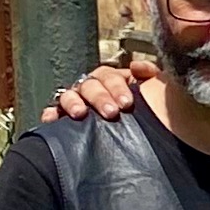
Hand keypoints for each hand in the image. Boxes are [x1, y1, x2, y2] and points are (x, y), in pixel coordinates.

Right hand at [40, 53, 155, 123]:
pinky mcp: (66, 120)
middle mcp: (93, 90)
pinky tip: (51, 120)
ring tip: (80, 114)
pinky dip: (51, 114)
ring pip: (69, 95)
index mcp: (113, 81)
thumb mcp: (158, 92)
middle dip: (100, 97)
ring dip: (74, 102)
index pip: (108, 75)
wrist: (154, 143)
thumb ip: (153, 76)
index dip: (116, 86)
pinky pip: (54, 113)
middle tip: (111, 113)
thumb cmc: (153, 114)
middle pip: (90, 85)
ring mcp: (78, 104)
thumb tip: (136, 66)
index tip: (127, 103)